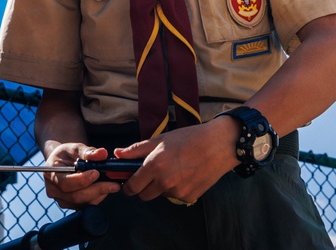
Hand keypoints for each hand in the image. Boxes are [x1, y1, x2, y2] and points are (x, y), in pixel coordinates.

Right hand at [42, 143, 121, 208]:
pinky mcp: (72, 205)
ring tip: (112, 185)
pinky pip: (86, 205)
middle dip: (96, 190)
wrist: (62, 163)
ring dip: (99, 194)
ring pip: (83, 202)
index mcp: (50, 174)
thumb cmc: (66, 154)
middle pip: (75, 196)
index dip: (82, 180)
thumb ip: (87, 151)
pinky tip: (105, 188)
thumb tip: (102, 154)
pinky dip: (98, 197)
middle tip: (113, 184)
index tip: (96, 173)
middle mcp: (54, 190)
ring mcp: (62, 200)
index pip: (65, 182)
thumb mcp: (74, 147)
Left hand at [114, 116, 237, 202]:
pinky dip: (176, 189)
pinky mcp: (189, 197)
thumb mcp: (160, 139)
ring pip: (160, 195)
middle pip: (144, 195)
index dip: (128, 186)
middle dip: (143, 188)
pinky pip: (175, 196)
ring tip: (172, 170)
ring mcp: (178, 192)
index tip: (128, 182)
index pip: (132, 187)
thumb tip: (118, 154)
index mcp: (155, 166)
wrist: (218, 146)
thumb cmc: (188, 139)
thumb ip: (137, 150)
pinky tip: (184, 174)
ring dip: (160, 187)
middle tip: (149, 176)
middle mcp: (165, 182)